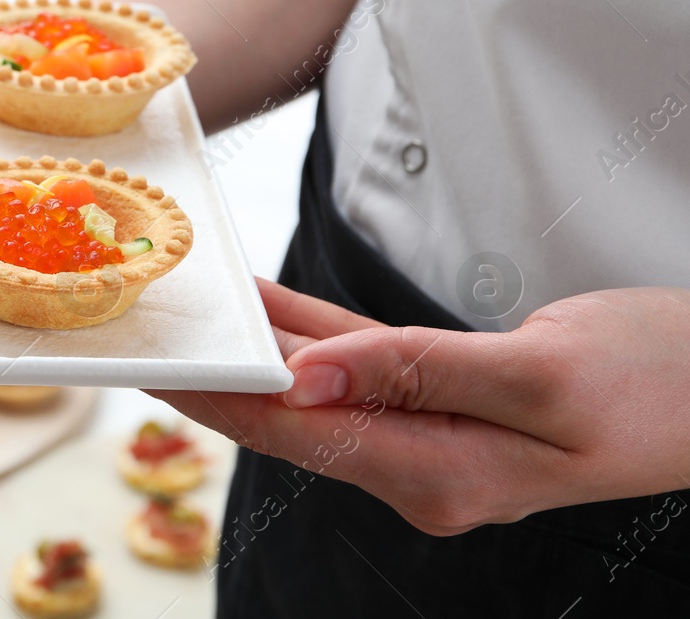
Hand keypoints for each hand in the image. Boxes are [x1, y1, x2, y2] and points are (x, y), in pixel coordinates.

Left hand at [148, 278, 689, 535]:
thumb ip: (418, 374)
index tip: (148, 366)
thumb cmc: (656, 382)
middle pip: (290, 417)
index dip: (215, 397)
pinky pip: (357, 364)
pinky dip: (308, 332)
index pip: (295, 432)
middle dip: (214, 376)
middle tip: (139, 332)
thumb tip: (305, 378)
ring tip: (186, 307)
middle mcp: (423, 467)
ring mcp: (431, 437)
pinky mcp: (443, 401)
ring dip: (254, 347)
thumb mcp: (541, 375)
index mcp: (442, 473)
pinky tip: (264, 304)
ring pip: (317, 385)